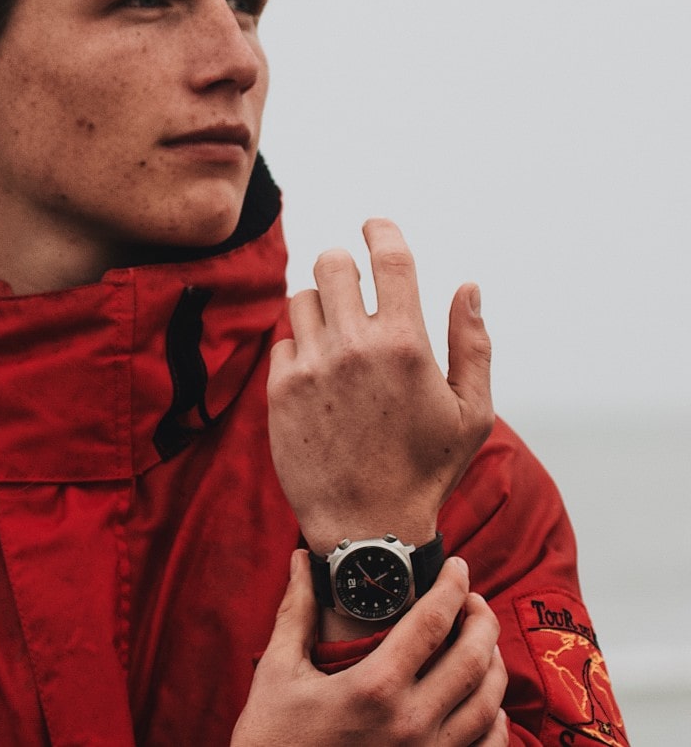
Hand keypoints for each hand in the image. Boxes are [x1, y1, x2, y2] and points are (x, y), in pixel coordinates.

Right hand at [232, 551, 508, 746]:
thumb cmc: (272, 735)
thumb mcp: (278, 669)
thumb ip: (297, 611)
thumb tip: (302, 560)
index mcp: (373, 686)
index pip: (431, 622)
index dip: (451, 587)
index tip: (456, 566)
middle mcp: (410, 721)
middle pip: (472, 659)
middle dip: (482, 620)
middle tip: (474, 599)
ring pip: (488, 702)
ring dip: (494, 664)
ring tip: (482, 641)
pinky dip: (496, 719)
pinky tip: (488, 702)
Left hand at [267, 219, 493, 555]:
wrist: (366, 527)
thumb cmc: (426, 471)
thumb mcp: (471, 413)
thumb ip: (473, 343)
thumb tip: (468, 287)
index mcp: (406, 344)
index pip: (389, 257)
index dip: (381, 229)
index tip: (375, 225)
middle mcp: (353, 347)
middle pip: (331, 263)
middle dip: (343, 265)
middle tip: (351, 283)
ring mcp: (311, 367)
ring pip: (300, 299)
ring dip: (318, 306)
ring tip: (335, 334)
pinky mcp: (280, 391)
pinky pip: (282, 342)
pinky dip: (299, 349)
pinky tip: (318, 376)